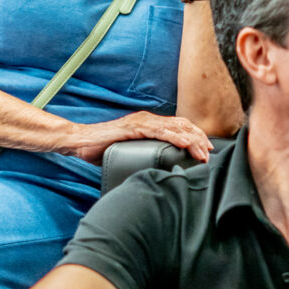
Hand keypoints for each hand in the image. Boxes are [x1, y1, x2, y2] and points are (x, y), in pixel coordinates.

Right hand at [66, 111, 213, 164]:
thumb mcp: (131, 150)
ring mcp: (141, 122)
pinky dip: (175, 137)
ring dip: (192, 140)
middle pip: (183, 126)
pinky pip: (159, 131)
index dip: (196, 136)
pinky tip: (185, 144)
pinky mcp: (133, 128)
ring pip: (175, 128)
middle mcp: (149, 119)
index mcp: (150, 123)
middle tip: (209, 153)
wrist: (79, 141)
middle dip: (199, 138)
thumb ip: (145, 153)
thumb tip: (160, 168)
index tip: (207, 149)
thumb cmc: (103, 148)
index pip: (180, 127)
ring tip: (202, 153)